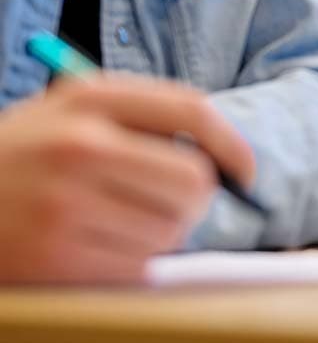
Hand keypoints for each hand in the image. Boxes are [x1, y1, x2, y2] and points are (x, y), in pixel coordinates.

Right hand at [0, 74, 254, 283]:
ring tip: (130, 220)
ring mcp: (65, 204)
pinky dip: (135, 260)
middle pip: (193, 179)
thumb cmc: (24, 150)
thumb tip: (220, 148)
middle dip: (198, 196)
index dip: (232, 143)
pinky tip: (105, 244)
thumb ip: (142, 114)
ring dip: (167, 231)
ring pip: (171, 228)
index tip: (246, 169)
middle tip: (177, 202)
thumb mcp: (72, 107)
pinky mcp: (53, 258)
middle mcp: (81, 146)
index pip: (191, 110)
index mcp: (90, 98)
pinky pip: (136, 266)